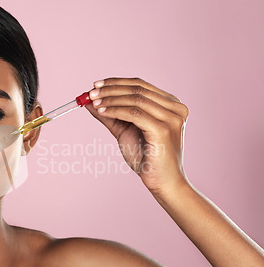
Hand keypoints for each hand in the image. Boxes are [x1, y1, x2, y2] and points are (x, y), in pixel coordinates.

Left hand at [86, 77, 189, 196]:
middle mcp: (175, 108)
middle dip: (111, 89)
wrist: (162, 183)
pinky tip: (102, 112)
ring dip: (111, 99)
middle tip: (91, 93)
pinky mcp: (164, 130)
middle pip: (138, 89)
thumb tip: (90, 101)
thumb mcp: (125, 131)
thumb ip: (111, 115)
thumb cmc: (147, 158)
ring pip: (136, 99)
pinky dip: (116, 110)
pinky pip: (135, 114)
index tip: (95, 85)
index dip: (116, 83)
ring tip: (94, 102)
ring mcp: (172, 118)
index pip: (140, 85)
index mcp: (170, 105)